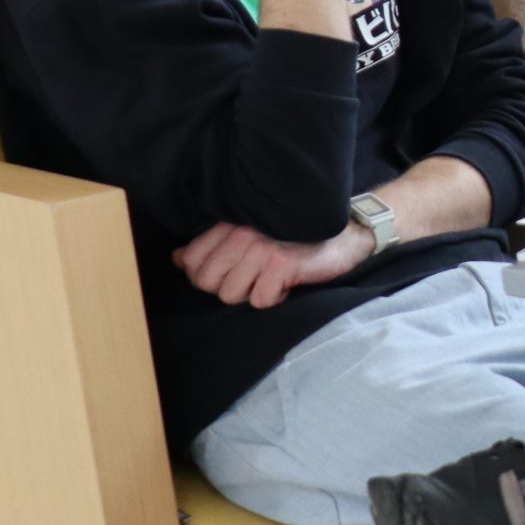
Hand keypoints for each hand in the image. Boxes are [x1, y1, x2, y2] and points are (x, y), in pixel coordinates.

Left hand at [173, 219, 372, 307]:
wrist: (345, 235)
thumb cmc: (295, 236)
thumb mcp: (250, 234)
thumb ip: (212, 245)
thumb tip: (178, 259)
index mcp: (229, 224)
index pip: (191, 261)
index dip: (205, 277)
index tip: (230, 273)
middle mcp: (241, 233)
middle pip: (207, 282)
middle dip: (227, 288)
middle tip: (251, 279)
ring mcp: (260, 249)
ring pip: (229, 295)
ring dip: (251, 294)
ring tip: (268, 281)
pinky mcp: (280, 265)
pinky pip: (258, 300)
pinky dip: (273, 299)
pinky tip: (285, 286)